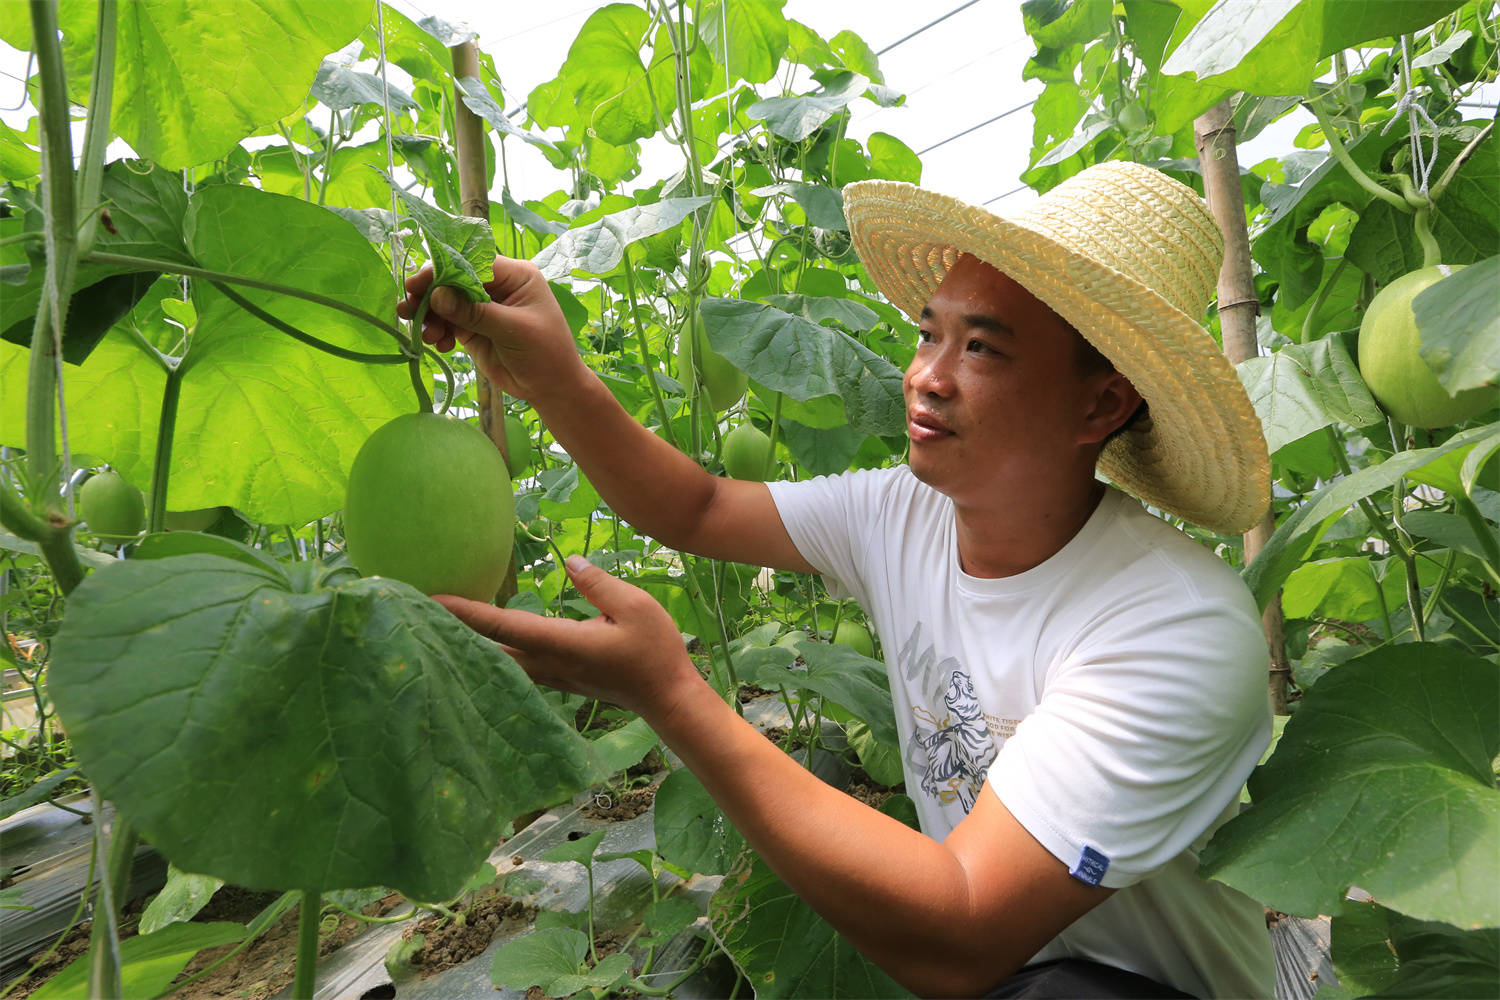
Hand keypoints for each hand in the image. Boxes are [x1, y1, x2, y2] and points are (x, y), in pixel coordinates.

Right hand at [397, 256, 586, 401]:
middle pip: (453, 280)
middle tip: (408, 310)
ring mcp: (483, 307)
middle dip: (430, 295)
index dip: (442, 270)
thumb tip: (437, 295)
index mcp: (514, 275)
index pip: (472, 262)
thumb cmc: (546, 354)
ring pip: (445, 302)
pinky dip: (438, 332)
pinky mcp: (473, 328)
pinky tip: (441, 345)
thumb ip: (476, 313)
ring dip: (430, 317)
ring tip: (429, 336)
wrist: (552, 389)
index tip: (416, 284)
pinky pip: (447, 323)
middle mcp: (496, 286)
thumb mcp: (514, 330)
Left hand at [434, 555, 702, 719]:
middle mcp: (548, 663)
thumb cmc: (655, 651)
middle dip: (454, 630)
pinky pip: (513, 666)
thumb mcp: (635, 606)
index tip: (431, 599)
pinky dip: (492, 652)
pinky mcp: (558, 680)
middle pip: (489, 648)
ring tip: (440, 622)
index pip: (503, 625)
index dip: (466, 612)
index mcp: (561, 643)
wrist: (667, 697)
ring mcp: (551, 676)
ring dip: (470, 643)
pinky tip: (481, 643)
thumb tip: (570, 562)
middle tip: (417, 610)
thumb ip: (598, 584)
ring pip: (498, 660)